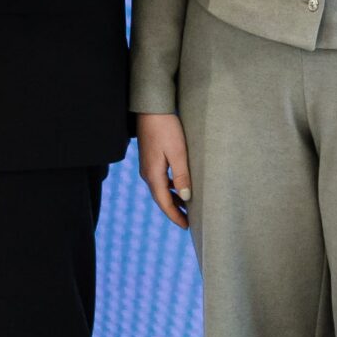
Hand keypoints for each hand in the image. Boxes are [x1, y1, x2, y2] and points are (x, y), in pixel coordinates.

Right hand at [135, 112, 192, 229]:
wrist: (151, 110)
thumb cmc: (166, 128)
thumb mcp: (178, 152)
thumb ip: (182, 176)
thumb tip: (186, 198)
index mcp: (153, 175)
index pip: (164, 203)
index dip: (175, 216)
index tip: (187, 226)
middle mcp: (147, 174)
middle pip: (161, 199)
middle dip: (174, 211)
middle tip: (188, 222)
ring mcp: (147, 167)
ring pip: (161, 190)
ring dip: (173, 200)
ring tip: (187, 208)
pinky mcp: (150, 160)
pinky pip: (160, 181)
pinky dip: (170, 189)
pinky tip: (179, 188)